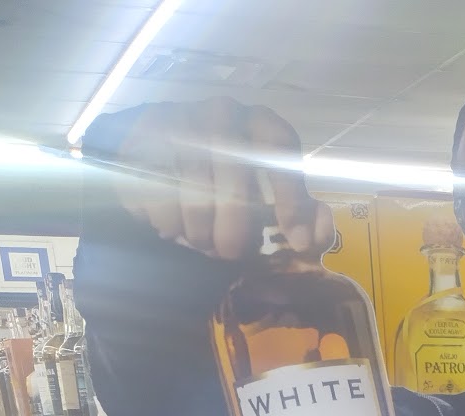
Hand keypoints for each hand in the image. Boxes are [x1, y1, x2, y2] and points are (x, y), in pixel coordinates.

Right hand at [115, 97, 335, 261]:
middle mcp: (222, 113)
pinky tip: (173, 229)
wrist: (156, 160)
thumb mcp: (267, 198)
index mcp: (259, 124)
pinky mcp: (145, 136)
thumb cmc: (226, 185)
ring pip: (193, 188)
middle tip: (231, 253)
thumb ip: (300, 215)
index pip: (281, 146)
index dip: (292, 196)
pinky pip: (157, 192)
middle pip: (233, 173)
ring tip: (201, 242)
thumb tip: (319, 233)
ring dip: (199, 229)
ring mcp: (181, 119)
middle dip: (234, 225)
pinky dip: (168, 222)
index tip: (299, 241)